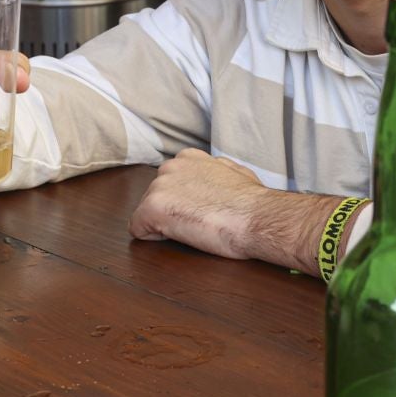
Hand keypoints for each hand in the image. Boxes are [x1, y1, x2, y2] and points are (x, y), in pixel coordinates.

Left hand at [129, 149, 269, 259]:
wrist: (257, 217)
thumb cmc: (253, 202)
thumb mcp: (236, 174)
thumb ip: (216, 172)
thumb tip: (218, 176)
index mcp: (188, 158)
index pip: (171, 183)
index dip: (183, 201)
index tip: (200, 211)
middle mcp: (169, 167)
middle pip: (157, 198)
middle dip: (171, 212)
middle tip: (198, 223)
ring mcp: (158, 187)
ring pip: (147, 213)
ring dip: (164, 225)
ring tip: (194, 229)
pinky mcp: (151, 208)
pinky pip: (138, 229)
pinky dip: (153, 238)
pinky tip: (179, 237)